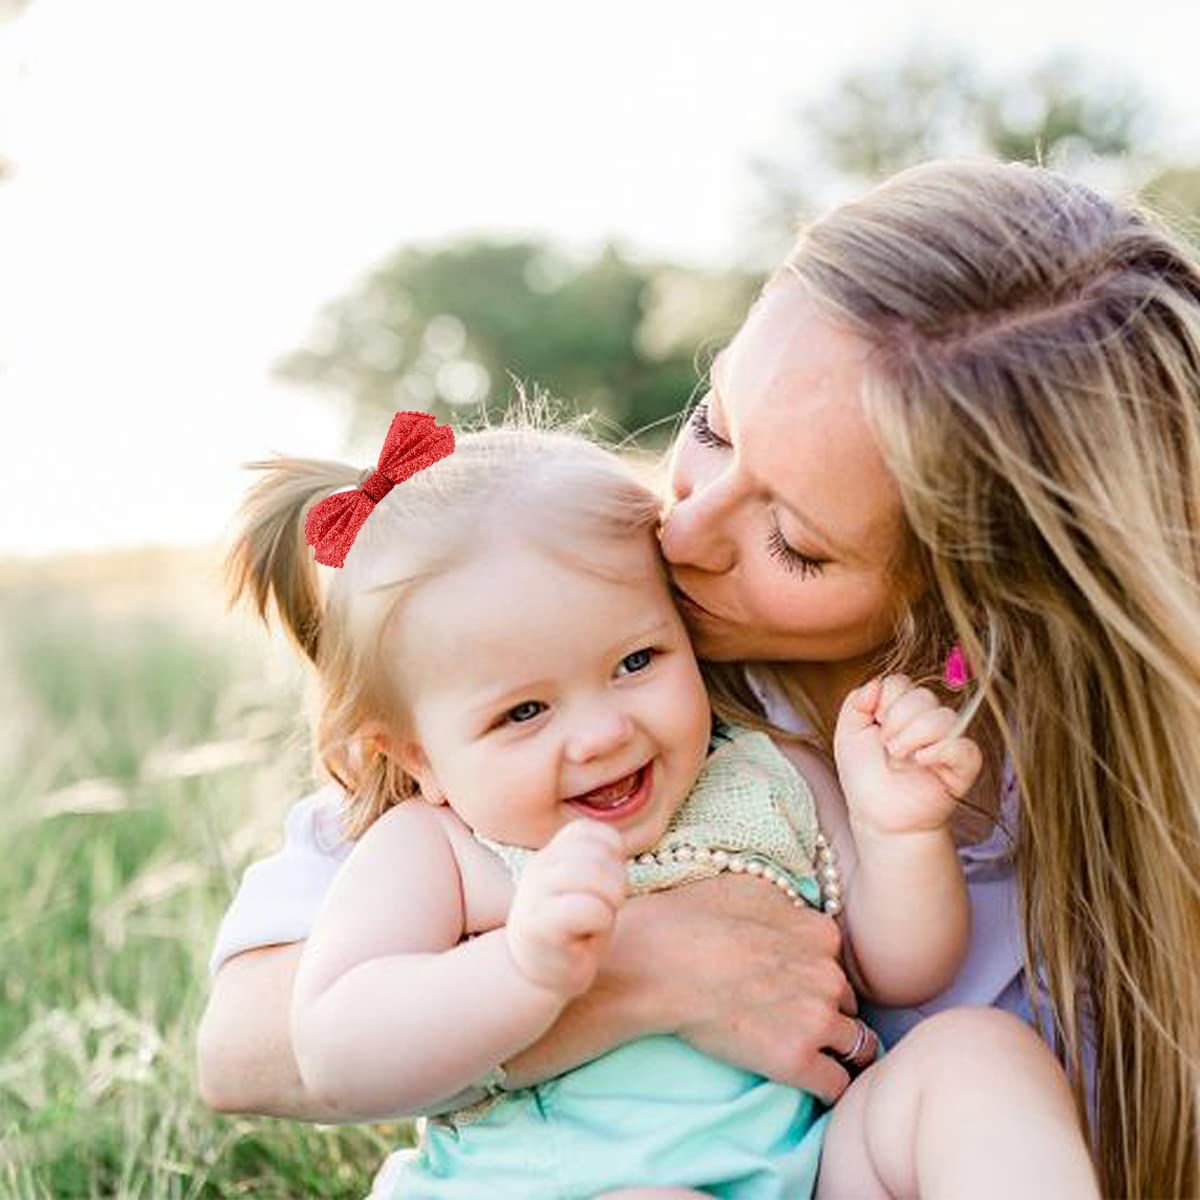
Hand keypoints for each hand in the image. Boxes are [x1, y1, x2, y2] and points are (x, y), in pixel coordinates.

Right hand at [506, 820, 627, 997]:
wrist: (536, 975)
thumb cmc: (572, 930)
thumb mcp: (585, 887)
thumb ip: (598, 861)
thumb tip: (619, 847)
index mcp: (551, 853)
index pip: (591, 831)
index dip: (612, 855)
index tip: (605, 883)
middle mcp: (540, 867)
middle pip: (598, 854)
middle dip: (617, 881)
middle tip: (609, 907)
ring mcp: (536, 894)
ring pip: (595, 875)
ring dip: (610, 901)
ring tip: (600, 919)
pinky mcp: (541, 925)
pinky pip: (590, 908)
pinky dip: (601, 921)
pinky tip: (588, 936)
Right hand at [661, 875, 862, 1103]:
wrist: (660, 964)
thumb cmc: (691, 921)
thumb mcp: (748, 890)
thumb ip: (786, 910)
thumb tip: (794, 920)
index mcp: (819, 933)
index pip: (837, 964)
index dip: (817, 978)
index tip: (798, 989)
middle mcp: (829, 974)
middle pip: (847, 1004)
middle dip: (827, 1012)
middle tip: (793, 1020)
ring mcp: (816, 1018)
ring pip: (855, 1046)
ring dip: (836, 1052)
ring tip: (812, 1058)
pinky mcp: (797, 1060)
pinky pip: (836, 1085)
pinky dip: (827, 1088)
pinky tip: (810, 1084)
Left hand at [834, 675, 982, 837]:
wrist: (877, 814)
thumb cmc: (864, 775)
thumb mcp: (847, 733)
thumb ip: (856, 701)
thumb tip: (876, 683)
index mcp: (902, 708)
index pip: (900, 683)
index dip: (884, 702)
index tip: (875, 726)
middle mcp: (927, 719)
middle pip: (922, 696)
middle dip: (897, 720)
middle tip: (887, 747)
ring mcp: (948, 741)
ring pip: (943, 717)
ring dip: (914, 736)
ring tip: (900, 758)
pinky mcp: (963, 765)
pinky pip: (964, 746)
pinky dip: (940, 750)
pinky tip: (921, 762)